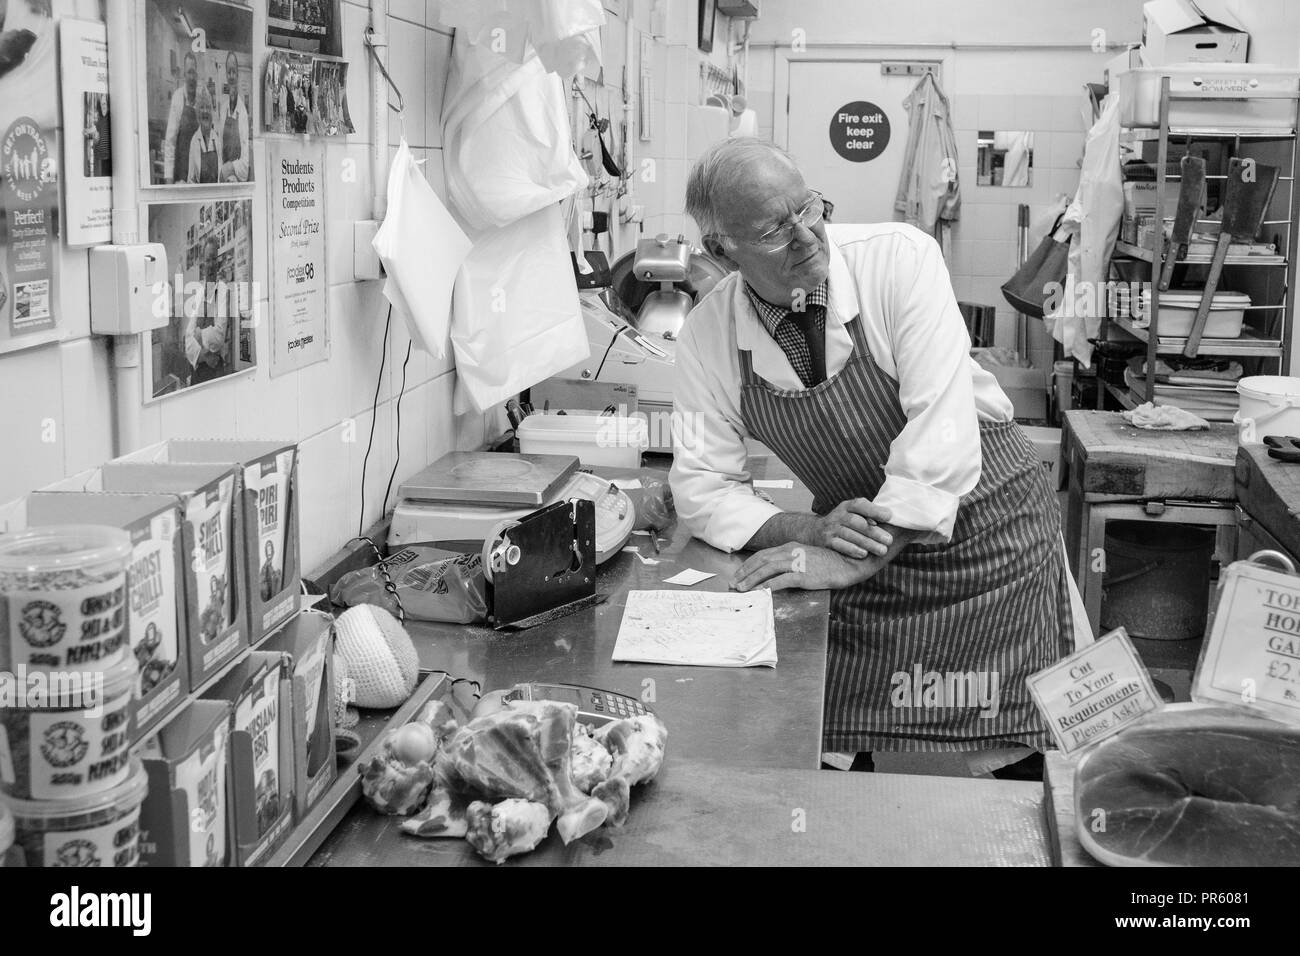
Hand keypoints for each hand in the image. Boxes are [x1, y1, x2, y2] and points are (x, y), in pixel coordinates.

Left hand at [732, 543, 876, 592]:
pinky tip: (759, 593)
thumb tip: (779, 573)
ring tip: (742, 589)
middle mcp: (791, 552)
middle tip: (734, 583)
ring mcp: (797, 562)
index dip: (749, 564)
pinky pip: (780, 581)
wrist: (852, 562)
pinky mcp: (804, 574)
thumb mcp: (810, 557)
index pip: (764, 554)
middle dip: (745, 572)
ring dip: (751, 579)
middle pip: (761, 560)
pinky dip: (767, 587)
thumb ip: (794, 562)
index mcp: (791, 547)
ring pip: (767, 569)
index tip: (740, 574)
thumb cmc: (833, 562)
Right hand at [811, 498, 893, 558]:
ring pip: (849, 534)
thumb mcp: (853, 514)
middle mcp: (837, 515)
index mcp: (847, 506)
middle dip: (873, 532)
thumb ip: (869, 514)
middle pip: (855, 522)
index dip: (874, 510)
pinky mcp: (826, 541)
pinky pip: (839, 545)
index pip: (860, 504)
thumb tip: (891, 516)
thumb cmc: (843, 524)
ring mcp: (830, 528)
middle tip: (889, 540)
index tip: (889, 517)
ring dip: (867, 543)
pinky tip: (864, 554)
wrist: (814, 532)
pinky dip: (852, 549)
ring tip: (881, 550)